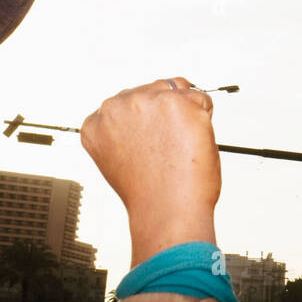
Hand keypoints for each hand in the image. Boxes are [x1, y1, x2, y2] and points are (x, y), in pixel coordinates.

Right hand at [81, 77, 219, 265]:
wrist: (166, 211)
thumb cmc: (149, 193)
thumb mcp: (119, 157)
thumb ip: (125, 130)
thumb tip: (148, 112)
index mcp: (97, 122)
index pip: (129, 101)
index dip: (147, 123)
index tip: (147, 145)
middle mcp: (116, 106)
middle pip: (155, 89)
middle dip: (167, 114)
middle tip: (166, 150)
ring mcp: (146, 101)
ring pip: (179, 91)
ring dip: (186, 115)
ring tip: (177, 148)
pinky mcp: (178, 102)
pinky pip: (202, 100)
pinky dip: (205, 121)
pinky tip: (190, 145)